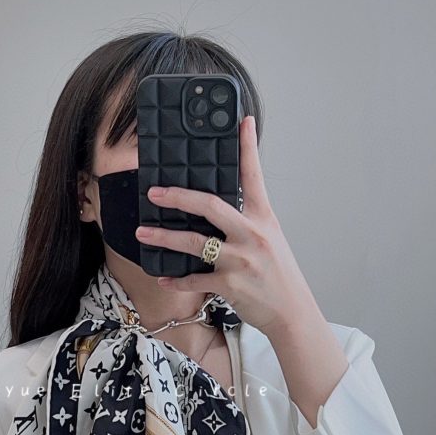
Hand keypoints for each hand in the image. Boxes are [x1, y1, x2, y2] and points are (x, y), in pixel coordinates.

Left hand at [135, 114, 317, 339]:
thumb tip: (218, 208)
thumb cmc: (278, 275)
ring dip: (164, 237)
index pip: (254, 176)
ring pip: (194, 243)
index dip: (248, 147)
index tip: (241, 122)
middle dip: (178, 196)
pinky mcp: (230, 284)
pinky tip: (162, 278)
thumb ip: (247, 222)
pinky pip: (194, 278)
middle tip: (154, 191)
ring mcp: (240, 260)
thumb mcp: (270, 240)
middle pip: (210, 205)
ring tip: (144, 232)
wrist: (292, 312)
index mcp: (263, 219)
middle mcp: (252, 235)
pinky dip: (176, 280)